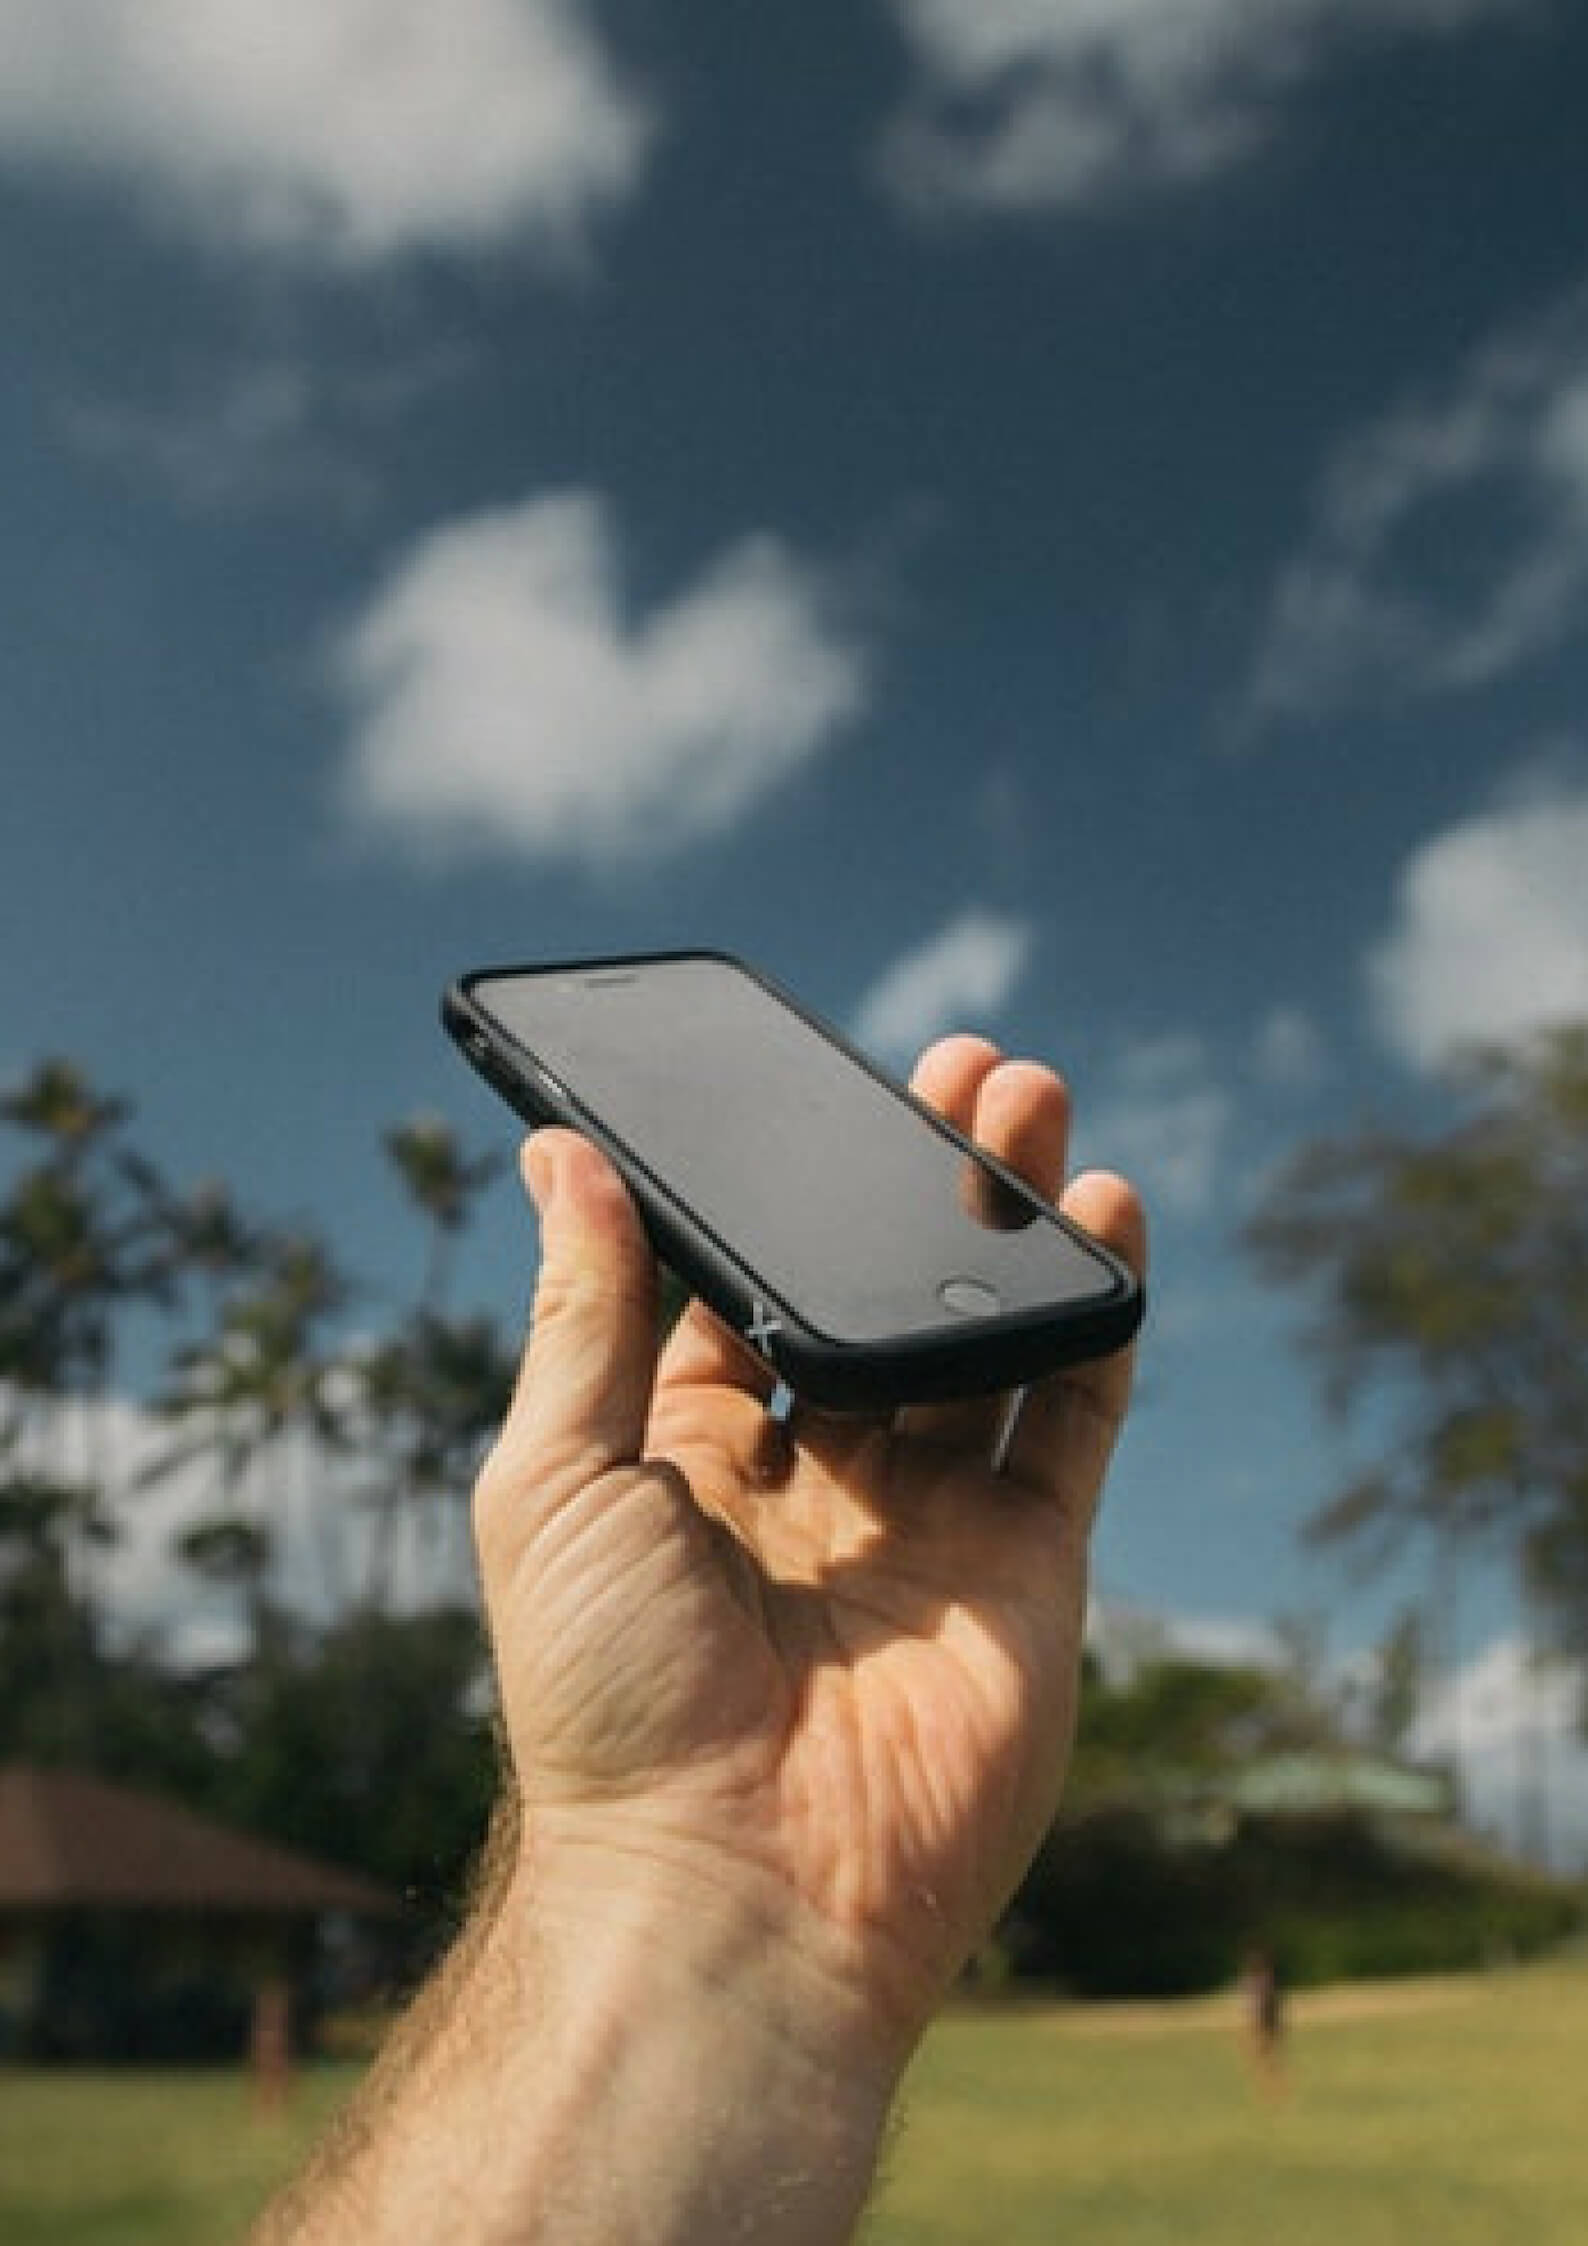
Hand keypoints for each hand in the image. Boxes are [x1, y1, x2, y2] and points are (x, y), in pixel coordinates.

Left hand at [474, 1035, 1145, 2071]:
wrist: (734, 1893)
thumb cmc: (609, 1698)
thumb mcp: (552, 1478)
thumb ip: (583, 1312)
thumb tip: (561, 1151)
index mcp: (695, 1460)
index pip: (755, 1290)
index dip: (788, 1192)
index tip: (819, 1088)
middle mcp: (822, 1483)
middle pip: (883, 1299)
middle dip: (921, 1182)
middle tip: (961, 1067)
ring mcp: (933, 1524)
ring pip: (984, 1338)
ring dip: (1011, 1218)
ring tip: (1030, 1101)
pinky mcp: (1030, 1566)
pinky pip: (1075, 1417)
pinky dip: (1096, 1315)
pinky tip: (1101, 1212)